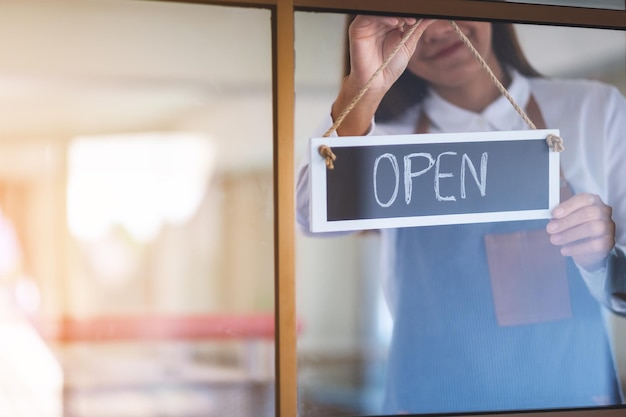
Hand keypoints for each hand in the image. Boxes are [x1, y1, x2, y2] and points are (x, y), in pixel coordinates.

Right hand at [333, 16, 434, 135]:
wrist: (376, 82)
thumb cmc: (389, 66)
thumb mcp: (408, 44)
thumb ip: (418, 27)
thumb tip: (431, 15)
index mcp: (389, 23)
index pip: (399, 10)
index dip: (410, 11)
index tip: (423, 14)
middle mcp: (377, 21)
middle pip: (389, 8)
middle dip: (404, 10)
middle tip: (417, 16)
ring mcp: (367, 24)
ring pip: (380, 9)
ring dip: (395, 12)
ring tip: (409, 21)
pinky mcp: (357, 28)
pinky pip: (368, 16)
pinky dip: (382, 17)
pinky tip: (395, 23)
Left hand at [546, 193, 614, 270]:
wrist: (587, 248)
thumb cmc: (575, 227)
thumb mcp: (566, 219)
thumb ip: (559, 217)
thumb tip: (551, 218)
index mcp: (593, 201)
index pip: (584, 199)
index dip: (568, 206)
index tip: (554, 214)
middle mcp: (604, 212)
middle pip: (588, 213)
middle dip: (566, 221)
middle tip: (550, 229)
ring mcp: (608, 227)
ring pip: (592, 228)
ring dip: (570, 235)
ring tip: (554, 240)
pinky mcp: (608, 242)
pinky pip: (594, 245)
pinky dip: (576, 248)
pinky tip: (564, 250)